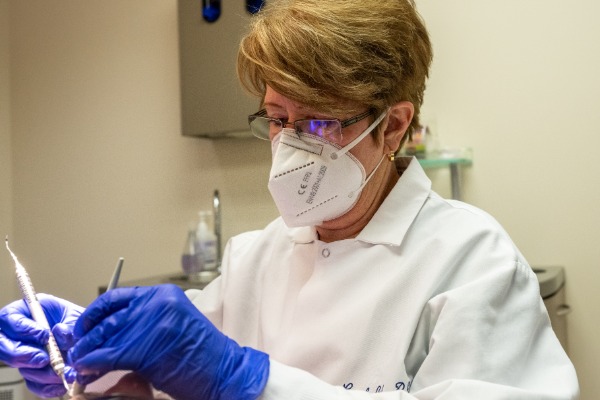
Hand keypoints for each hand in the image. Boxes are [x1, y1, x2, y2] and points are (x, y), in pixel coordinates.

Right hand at [0, 294, 83, 397]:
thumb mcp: (75, 315)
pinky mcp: (34, 372)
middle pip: (4, 347)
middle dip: (23, 355)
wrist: (88, 338)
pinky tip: (61, 384)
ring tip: (62, 372)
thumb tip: (59, 332)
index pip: (10, 319)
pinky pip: (33, 384)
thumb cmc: (76, 321)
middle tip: (44, 359)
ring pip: (20, 367)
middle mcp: (19, 335)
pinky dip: (46, 387)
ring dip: (41, 373)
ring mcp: (25, 355)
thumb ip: (68, 323)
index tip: (44, 335)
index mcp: (26, 312)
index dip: (23, 329)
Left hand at [70, 284, 269, 399]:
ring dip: (87, 352)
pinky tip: (89, 371)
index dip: (95, 313)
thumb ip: (142, 323)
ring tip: (80, 364)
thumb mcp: (172, 326)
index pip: (117, 297)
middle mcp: (157, 303)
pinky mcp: (146, 347)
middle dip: (87, 336)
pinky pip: (110, 355)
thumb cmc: (200, 353)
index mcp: (163, 294)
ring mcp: (151, 323)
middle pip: (109, 317)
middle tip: (77, 349)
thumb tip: (106, 335)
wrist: (223, 370)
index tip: (83, 327)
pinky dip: (94, 364)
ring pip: (106, 336)